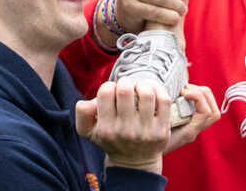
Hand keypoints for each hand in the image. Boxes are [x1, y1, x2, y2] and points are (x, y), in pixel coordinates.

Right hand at [76, 81, 218, 167]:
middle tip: (127, 88)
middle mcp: (125, 131)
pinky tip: (153, 92)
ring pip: (146, 93)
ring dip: (142, 85)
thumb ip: (82, 113)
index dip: (109, 86)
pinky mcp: (162, 131)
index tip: (112, 93)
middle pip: (125, 89)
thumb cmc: (111, 140)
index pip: (105, 92)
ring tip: (139, 89)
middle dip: (126, 82)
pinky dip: (158, 90)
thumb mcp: (89, 131)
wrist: (134, 164)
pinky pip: (163, 101)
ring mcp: (145, 132)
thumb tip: (89, 102)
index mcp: (106, 129)